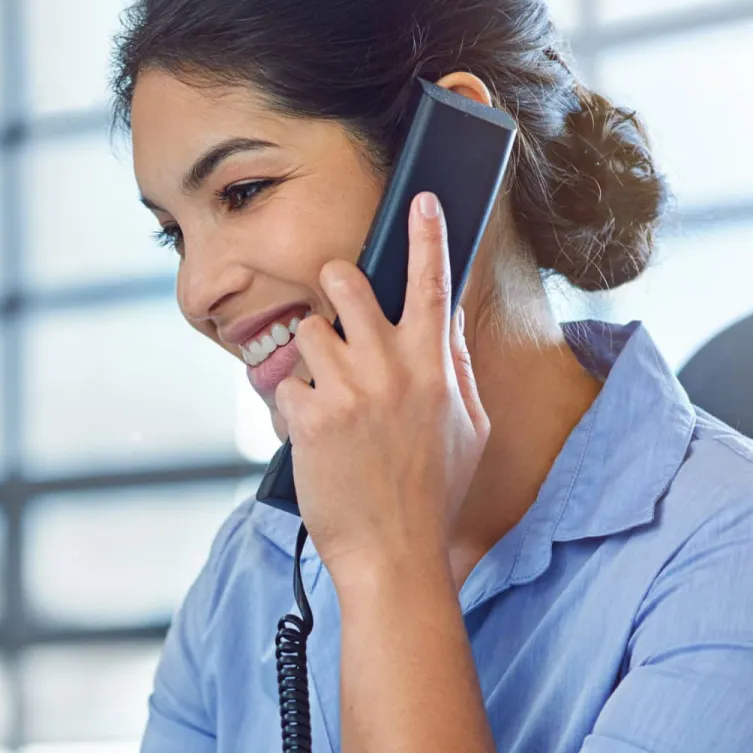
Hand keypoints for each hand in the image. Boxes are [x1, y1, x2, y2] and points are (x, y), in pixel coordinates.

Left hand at [272, 191, 488, 581]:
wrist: (393, 553)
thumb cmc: (433, 493)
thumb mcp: (468, 426)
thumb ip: (453, 367)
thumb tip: (444, 321)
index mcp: (435, 365)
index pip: (432, 283)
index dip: (426, 235)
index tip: (419, 200)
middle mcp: (392, 367)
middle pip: (345, 283)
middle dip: (333, 288)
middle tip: (336, 314)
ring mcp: (348, 389)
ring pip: (306, 331)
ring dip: (309, 358)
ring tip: (328, 398)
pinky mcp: (310, 416)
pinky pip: (284, 385)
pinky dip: (292, 408)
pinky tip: (313, 438)